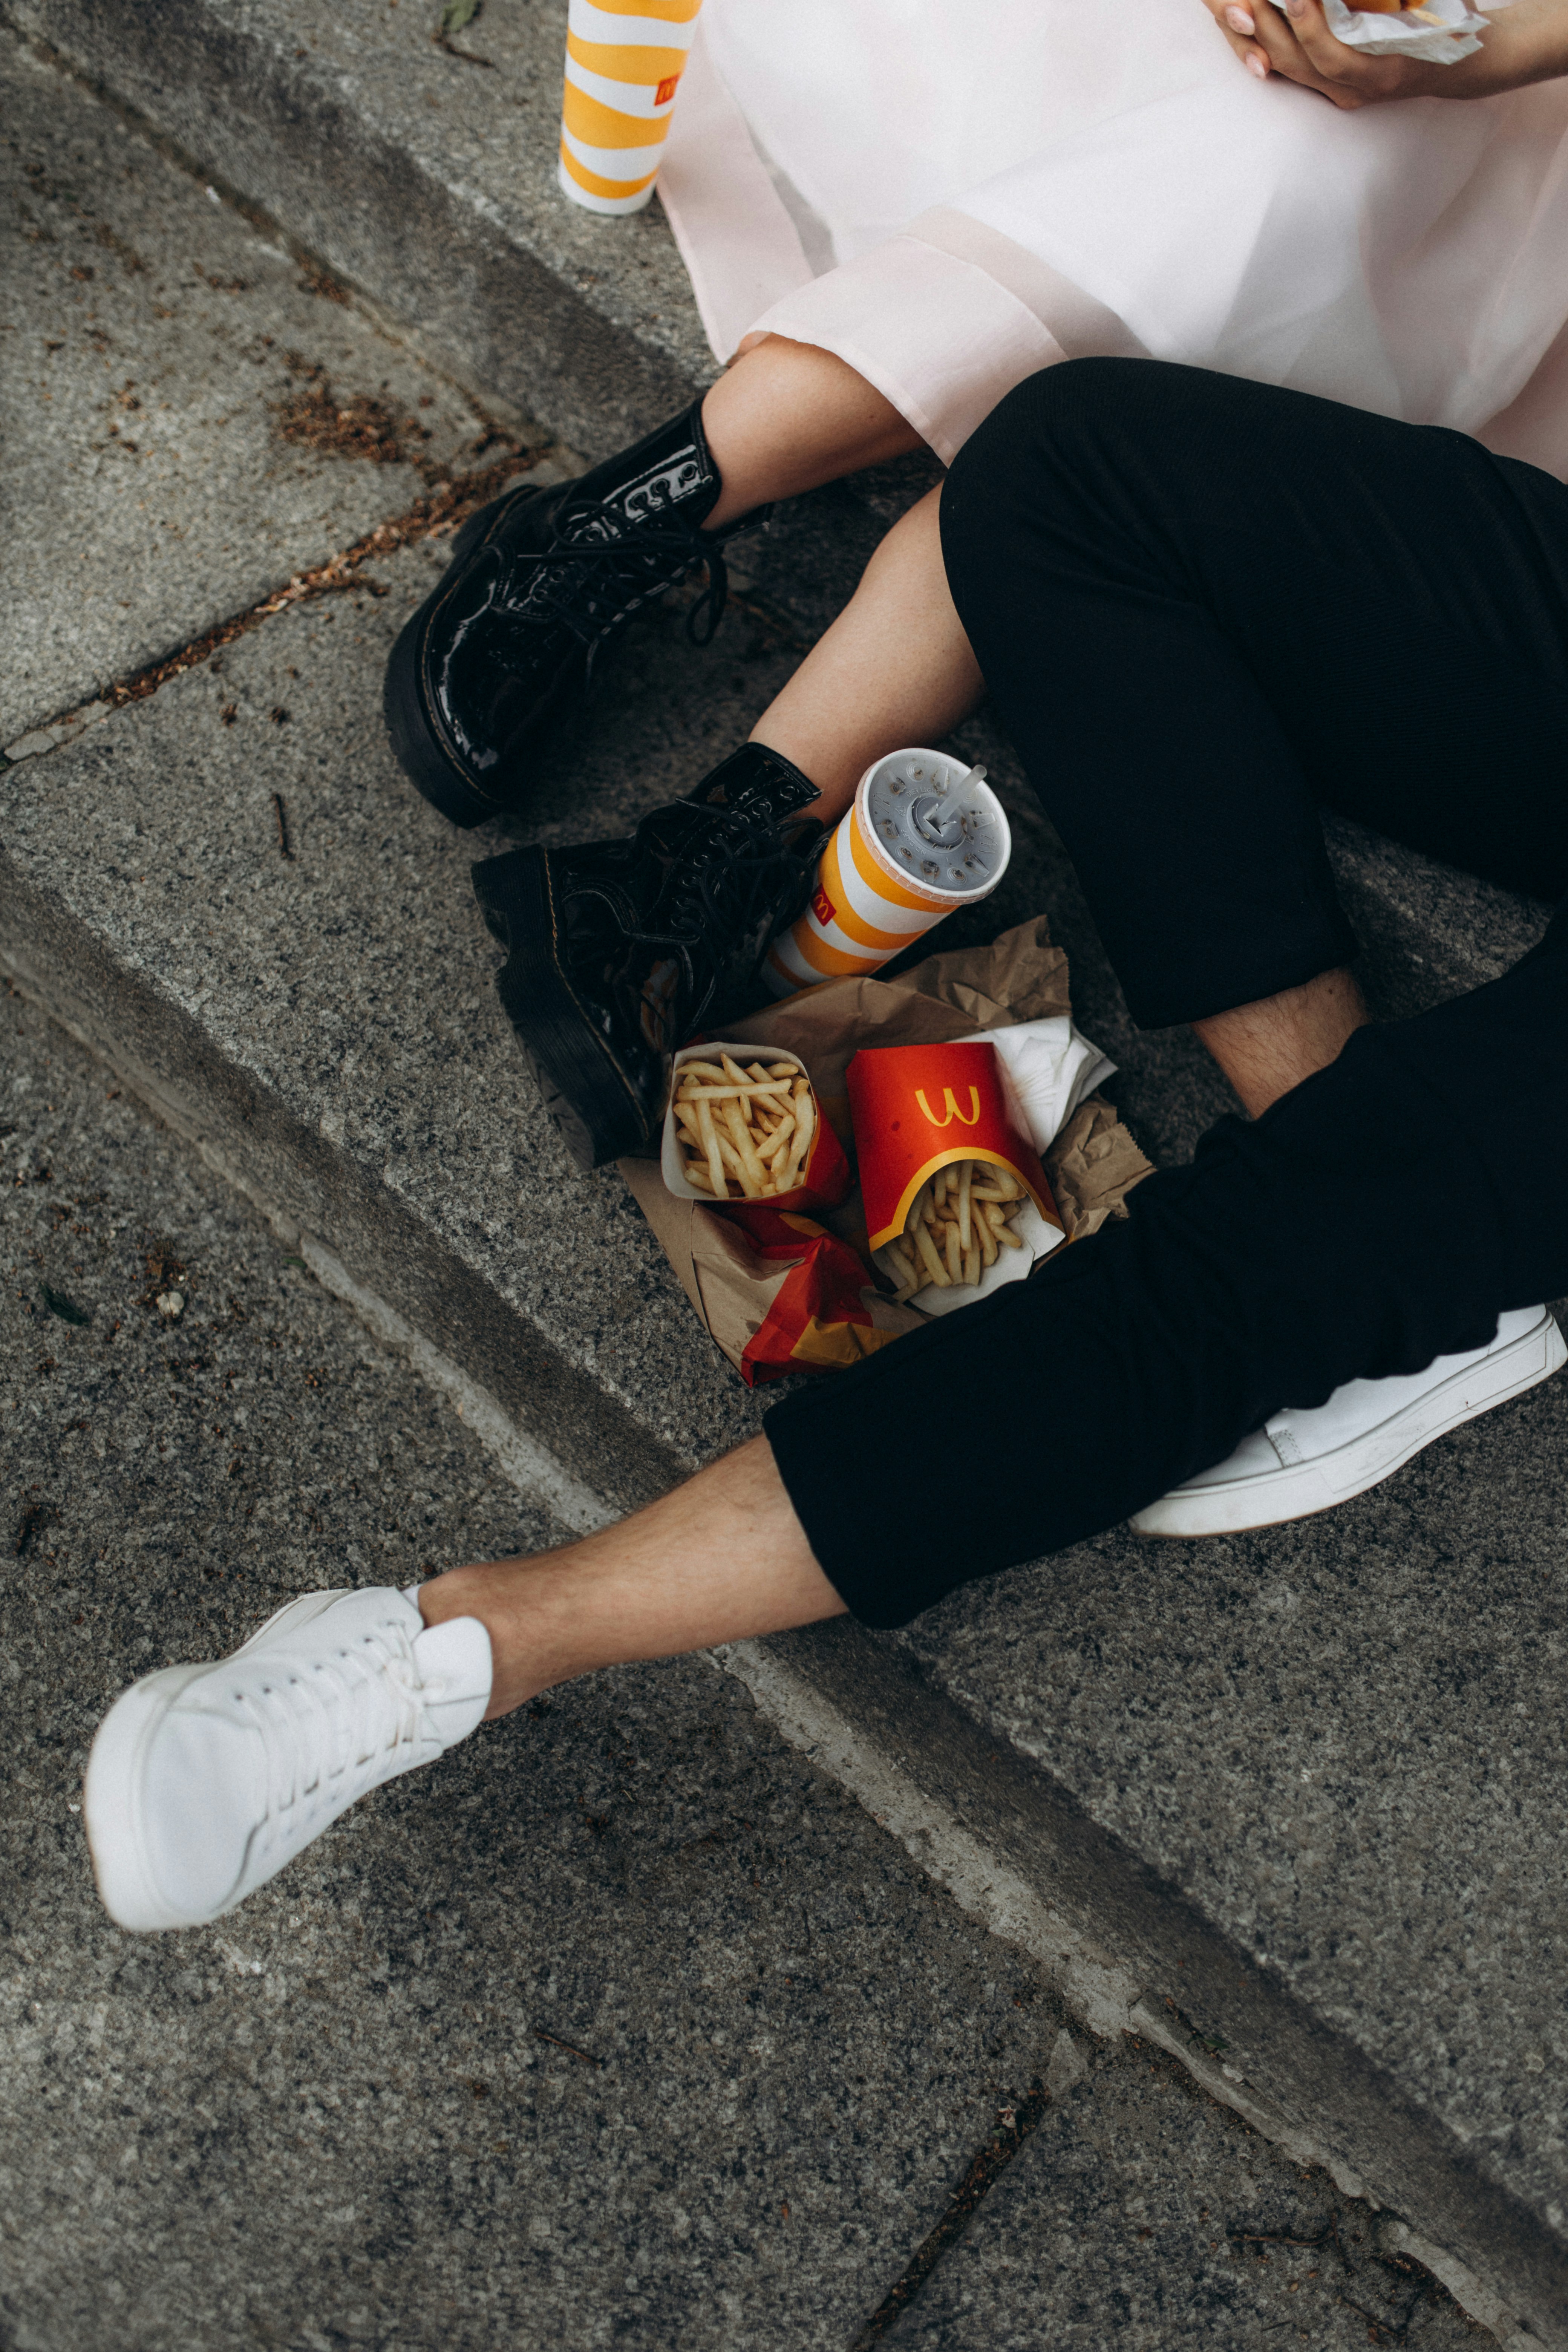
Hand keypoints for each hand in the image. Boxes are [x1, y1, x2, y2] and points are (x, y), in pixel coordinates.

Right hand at [1199, 0, 1567, 107]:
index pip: (1267, 51)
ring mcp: (1352, 88)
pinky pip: (1333, 57)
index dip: (1239, 29)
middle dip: (1245, 26)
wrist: (1471, 54)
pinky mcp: (1375, 82)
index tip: (1225, 4)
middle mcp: (1330, 87)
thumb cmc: (1417, 29)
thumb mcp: (1367, 19)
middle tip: (1234, 0)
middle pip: (1271, 57)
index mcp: (1321, 71)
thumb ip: (1338, 10)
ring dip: (1274, 24)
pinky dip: (1314, 26)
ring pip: (1296, 60)